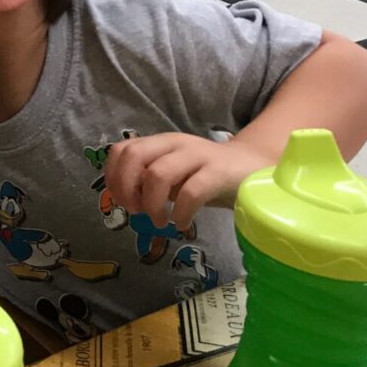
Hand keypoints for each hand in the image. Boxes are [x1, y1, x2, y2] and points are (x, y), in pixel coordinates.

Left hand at [104, 133, 270, 229]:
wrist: (253, 167)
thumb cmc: (207, 176)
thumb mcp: (173, 176)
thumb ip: (149, 181)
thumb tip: (126, 198)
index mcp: (159, 144)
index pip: (121, 150)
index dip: (113, 177)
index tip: (121, 202)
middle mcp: (174, 144)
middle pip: (133, 156)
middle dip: (126, 188)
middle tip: (137, 211)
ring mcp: (197, 156)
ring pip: (158, 174)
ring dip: (151, 204)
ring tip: (160, 222)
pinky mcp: (218, 173)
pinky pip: (191, 192)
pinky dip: (181, 212)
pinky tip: (182, 223)